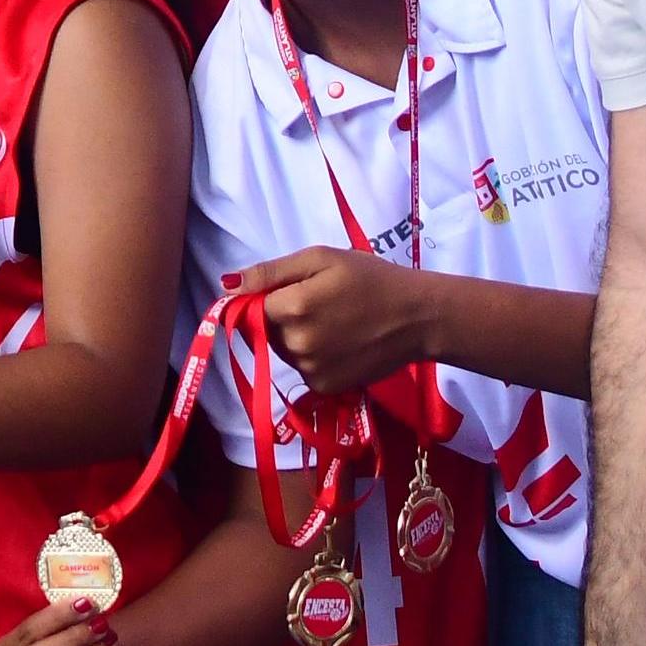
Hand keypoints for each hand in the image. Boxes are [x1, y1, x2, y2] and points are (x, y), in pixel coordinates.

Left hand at [233, 246, 437, 397]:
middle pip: (265, 331)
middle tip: (318, 302)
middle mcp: (296, 345)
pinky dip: (312, 358)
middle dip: (280, 318)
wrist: (418, 318)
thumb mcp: (321, 259)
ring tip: (332, 322)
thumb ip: (271, 272)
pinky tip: (339, 343)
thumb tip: (227, 284)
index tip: (292, 290)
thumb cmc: (371, 279)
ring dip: (295, 338)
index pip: (251, 308)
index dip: (266, 298)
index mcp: (291, 308)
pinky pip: (303, 370)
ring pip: (283, 351)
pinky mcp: (326, 387)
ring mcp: (311, 370)